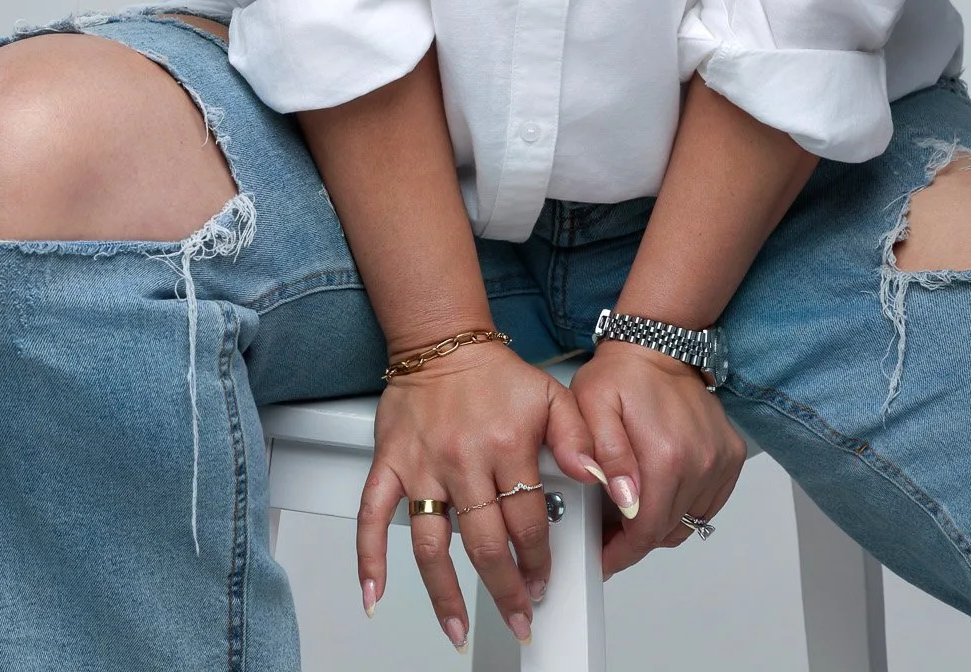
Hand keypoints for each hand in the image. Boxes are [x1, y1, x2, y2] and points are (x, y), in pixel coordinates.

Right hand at [356, 343, 600, 651]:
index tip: (543, 581)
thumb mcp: (553, 397)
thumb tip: (601, 480)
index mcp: (506, 445)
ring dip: (446, 595)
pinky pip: (372, 516)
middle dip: (505, 589)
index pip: (527, 521)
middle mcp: (463, 460)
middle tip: (517, 616)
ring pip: (432, 545)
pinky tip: (373, 594)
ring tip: (459, 629)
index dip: (538, 559)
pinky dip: (368, 559)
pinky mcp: (389, 464)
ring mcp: (423, 466)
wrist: (444, 341)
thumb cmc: (496, 376)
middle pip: (485, 544)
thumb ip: (581, 439)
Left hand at [570, 341, 746, 577]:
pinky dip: (685, 506)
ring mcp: (719, 459)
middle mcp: (700, 460)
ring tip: (634, 503)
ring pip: (688, 523)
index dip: (622, 552)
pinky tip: (663, 487)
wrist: (658, 347)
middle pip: (666, 531)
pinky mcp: (731, 456)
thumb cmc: (622, 376)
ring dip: (660, 522)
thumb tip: (623, 499)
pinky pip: (708, 506)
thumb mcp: (592, 408)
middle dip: (635, 539)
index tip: (605, 556)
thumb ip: (605, 455)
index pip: (646, 532)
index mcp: (666, 455)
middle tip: (611, 527)